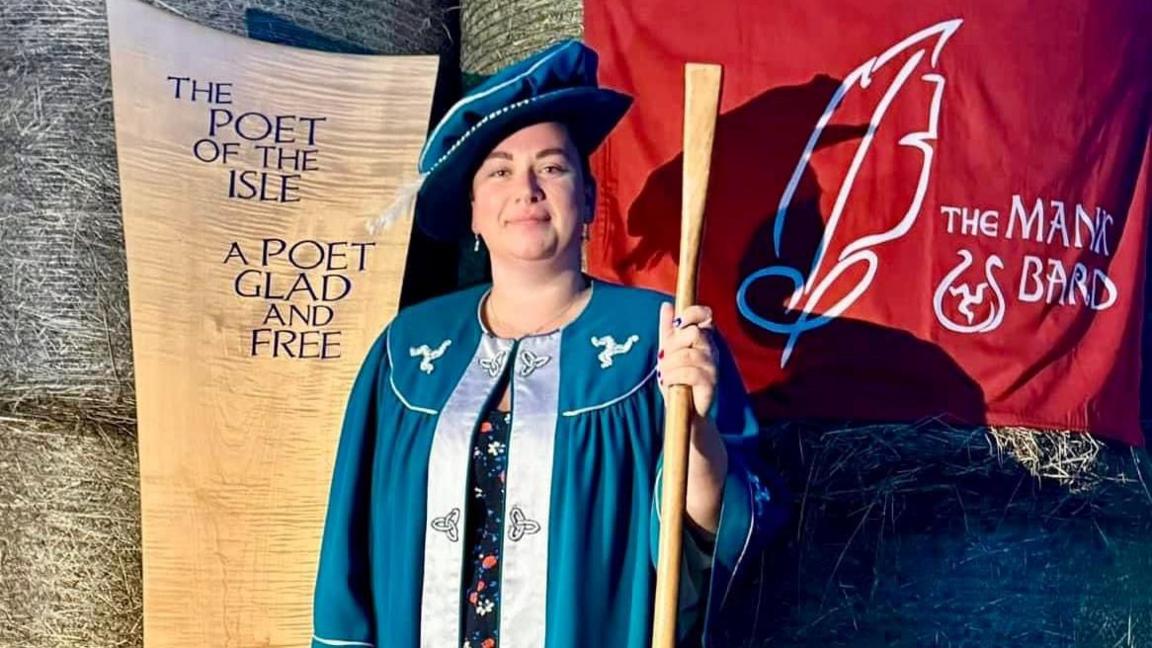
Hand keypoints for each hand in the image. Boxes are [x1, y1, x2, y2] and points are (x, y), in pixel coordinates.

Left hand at [657, 302, 717, 418]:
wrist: (683, 412)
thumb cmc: (677, 380)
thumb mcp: (668, 352)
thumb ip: (668, 329)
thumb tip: (667, 306)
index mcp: (704, 338)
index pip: (705, 315)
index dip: (692, 314)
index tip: (677, 324)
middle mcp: (711, 350)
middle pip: (693, 333)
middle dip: (673, 346)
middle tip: (665, 359)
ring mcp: (713, 366)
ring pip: (688, 355)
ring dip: (669, 365)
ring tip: (665, 375)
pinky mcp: (710, 383)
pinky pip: (689, 372)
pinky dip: (673, 376)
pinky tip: (668, 383)